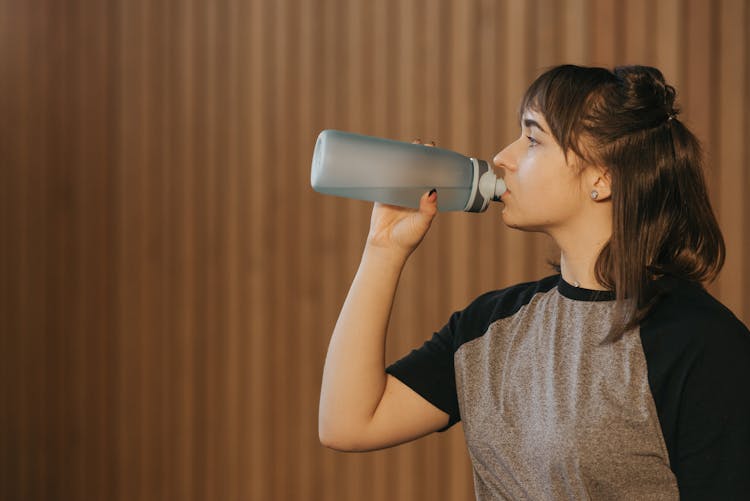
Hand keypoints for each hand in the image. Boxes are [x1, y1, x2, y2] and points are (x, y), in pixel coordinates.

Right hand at [365, 139, 438, 259]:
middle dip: (418, 156)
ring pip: (400, 172)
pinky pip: (382, 178)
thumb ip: (428, 210)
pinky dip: (383, 168)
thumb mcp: (422, 224)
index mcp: (424, 199)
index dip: (433, 162)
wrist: (386, 248)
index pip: (430, 176)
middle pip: (415, 170)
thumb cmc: (407, 239)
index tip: (435, 150)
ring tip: (403, 145)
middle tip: (420, 143)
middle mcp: (411, 194)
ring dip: (401, 158)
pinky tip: (383, 156)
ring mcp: (396, 193)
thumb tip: (432, 192)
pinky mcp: (381, 195)